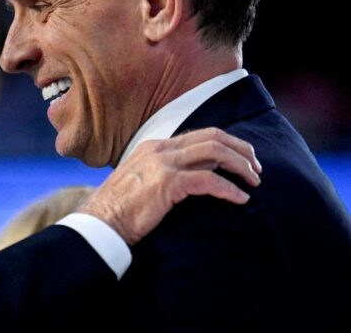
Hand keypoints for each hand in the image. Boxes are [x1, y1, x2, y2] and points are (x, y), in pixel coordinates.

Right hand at [78, 127, 261, 245]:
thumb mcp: (141, 181)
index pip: (200, 134)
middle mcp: (159, 149)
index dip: (228, 144)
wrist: (100, 224)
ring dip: (240, 166)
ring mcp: (162, 164)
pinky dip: (230, 189)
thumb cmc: (119, 210)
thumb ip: (164, 173)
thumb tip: (195, 176)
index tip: (244, 160)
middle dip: (241, 150)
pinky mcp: (166, 183)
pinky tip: (241, 199)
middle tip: (256, 169)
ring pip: (214, 152)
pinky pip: (208, 180)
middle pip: (213, 137)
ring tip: (254, 182)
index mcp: (154, 146)